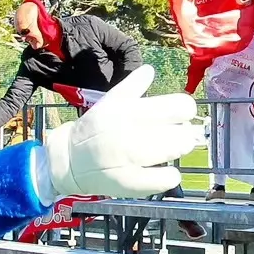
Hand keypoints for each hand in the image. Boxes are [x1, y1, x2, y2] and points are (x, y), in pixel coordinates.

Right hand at [43, 65, 202, 198]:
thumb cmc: (95, 128)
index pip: (181, 106)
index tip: (176, 116)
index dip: (183, 110)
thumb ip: (132, 86)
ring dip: (176, 150)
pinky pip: (168, 179)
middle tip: (171, 135)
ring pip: (177, 151)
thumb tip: (149, 70)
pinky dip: (170, 175)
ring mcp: (132, 160)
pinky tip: (161, 170)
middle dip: (181, 133)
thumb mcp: (110, 102)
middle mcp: (132, 133)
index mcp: (130, 110)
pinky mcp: (132, 183)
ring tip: (165, 150)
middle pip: (184, 132)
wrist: (69, 160)